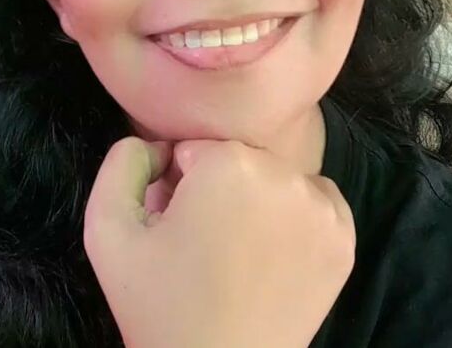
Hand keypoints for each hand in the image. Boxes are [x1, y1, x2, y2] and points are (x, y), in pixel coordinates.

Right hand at [83, 137, 355, 347]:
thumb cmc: (159, 306)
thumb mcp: (107, 231)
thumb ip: (120, 165)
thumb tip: (155, 146)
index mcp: (227, 162)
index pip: (194, 151)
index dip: (178, 187)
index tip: (175, 226)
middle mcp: (282, 173)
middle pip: (236, 160)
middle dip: (216, 190)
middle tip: (201, 242)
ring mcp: (320, 207)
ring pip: (274, 178)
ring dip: (256, 200)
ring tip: (236, 251)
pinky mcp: (344, 239)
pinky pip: (315, 201)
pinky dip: (295, 216)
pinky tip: (272, 253)